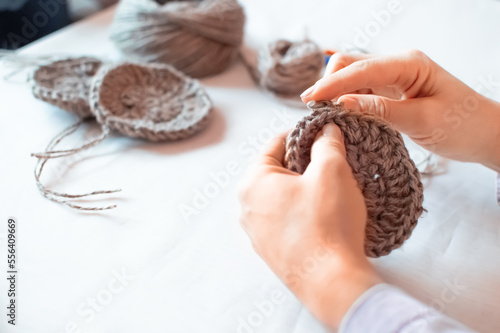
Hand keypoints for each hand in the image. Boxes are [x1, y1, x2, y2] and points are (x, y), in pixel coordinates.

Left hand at [237, 125, 380, 328]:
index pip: (275, 144)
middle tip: (331, 163)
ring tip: (331, 190)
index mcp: (253, 182)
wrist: (331, 281)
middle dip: (304, 163)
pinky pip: (285, 220)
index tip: (322, 134)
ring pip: (281, 197)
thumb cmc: (328, 223)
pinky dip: (302, 212)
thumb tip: (326, 131)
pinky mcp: (271, 251)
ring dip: (304, 189)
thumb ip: (327, 143)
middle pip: (277, 171)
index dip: (302, 134)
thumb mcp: (332, 171)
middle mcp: (247, 208)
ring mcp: (257, 233)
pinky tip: (324, 216)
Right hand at [301, 50, 499, 171]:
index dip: (332, 84)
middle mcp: (399, 65)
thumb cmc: (461, 126)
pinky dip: (347, 99)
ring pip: (352, 76)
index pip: (360, 69)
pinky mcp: (391, 90)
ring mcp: (394, 76)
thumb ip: (380, 110)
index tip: (310, 99)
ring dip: (336, 92)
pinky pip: (361, 89)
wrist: (483, 134)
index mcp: (409, 64)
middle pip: (351, 64)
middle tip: (315, 110)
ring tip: (324, 114)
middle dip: (329, 83)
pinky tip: (340, 113)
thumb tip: (342, 104)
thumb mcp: (420, 120)